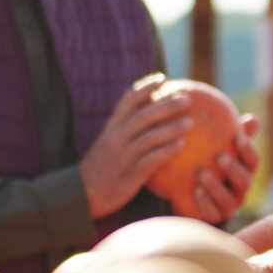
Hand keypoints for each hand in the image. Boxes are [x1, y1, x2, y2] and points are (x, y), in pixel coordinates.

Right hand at [78, 74, 193, 219]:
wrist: (82, 195)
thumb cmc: (102, 167)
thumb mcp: (108, 143)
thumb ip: (125, 129)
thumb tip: (150, 114)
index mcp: (111, 128)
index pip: (127, 101)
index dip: (145, 87)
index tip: (162, 78)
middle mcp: (116, 138)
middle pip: (143, 116)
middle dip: (166, 105)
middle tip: (187, 98)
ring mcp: (122, 156)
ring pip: (148, 137)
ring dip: (171, 128)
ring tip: (190, 122)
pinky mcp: (129, 175)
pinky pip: (150, 160)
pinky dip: (166, 151)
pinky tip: (182, 146)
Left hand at [187, 113, 262, 222]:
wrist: (186, 190)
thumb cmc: (204, 159)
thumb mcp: (213, 143)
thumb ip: (224, 129)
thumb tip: (245, 114)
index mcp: (245, 170)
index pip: (253, 160)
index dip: (247, 150)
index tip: (237, 137)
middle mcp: (241, 189)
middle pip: (245, 181)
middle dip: (234, 169)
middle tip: (220, 156)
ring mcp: (228, 206)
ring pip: (229, 199)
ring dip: (216, 186)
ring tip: (202, 173)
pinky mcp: (214, 218)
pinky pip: (212, 213)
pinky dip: (204, 202)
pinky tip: (194, 190)